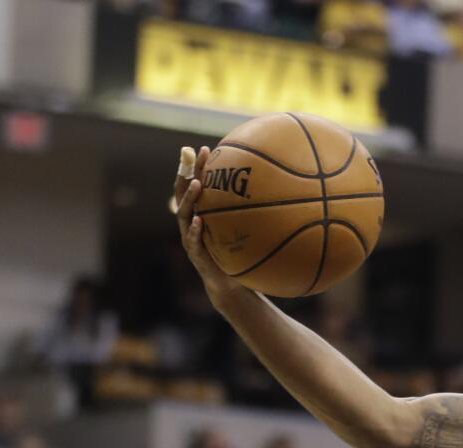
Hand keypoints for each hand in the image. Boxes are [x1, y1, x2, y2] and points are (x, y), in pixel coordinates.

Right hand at [173, 145, 248, 311]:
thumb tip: (279, 192)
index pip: (194, 186)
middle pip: (183, 194)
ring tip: (197, 184)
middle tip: (191, 156)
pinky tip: (201, 221)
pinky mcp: (195, 255)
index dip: (195, 167)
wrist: (232, 285)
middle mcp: (192, 222)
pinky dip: (196, 231)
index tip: (202, 148)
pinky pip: (193, 241)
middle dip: (186, 174)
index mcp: (201, 213)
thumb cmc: (238, 254)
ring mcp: (191, 238)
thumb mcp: (246, 230)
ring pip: (184, 215)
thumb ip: (252, 213)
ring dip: (190, 198)